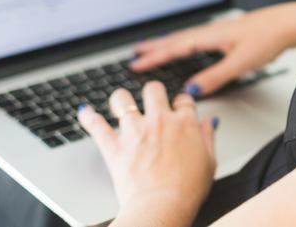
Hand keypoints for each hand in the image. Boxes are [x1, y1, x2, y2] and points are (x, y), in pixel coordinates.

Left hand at [78, 82, 217, 226]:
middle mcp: (159, 120)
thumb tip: (210, 122)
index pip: (183, 99)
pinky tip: (85, 112)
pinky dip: (89, 118)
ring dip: (121, 99)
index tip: (179, 109)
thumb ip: (208, 137)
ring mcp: (135, 132)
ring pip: (122, 99)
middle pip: (153, 89)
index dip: (181, 103)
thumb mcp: (210, 162)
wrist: (162, 207)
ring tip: (121, 103)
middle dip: (153, 93)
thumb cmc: (187, 190)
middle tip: (152, 101)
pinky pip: (97, 126)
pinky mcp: (115, 147)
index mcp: (185, 123)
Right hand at [130, 1, 295, 95]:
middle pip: (177, 39)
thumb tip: (191, 90)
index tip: (136, 64)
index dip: (155, 57)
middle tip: (135, 53)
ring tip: (153, 47)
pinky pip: (197, 38)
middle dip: (155, 47)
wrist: (289, 23)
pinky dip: (184, 43)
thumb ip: (215, 77)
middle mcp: (212, 31)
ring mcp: (219, 31)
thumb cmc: (268, 38)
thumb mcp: (241, 63)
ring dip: (168, 43)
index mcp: (211, 36)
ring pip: (186, 38)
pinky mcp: (228, 34)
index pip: (176, 48)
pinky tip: (186, 46)